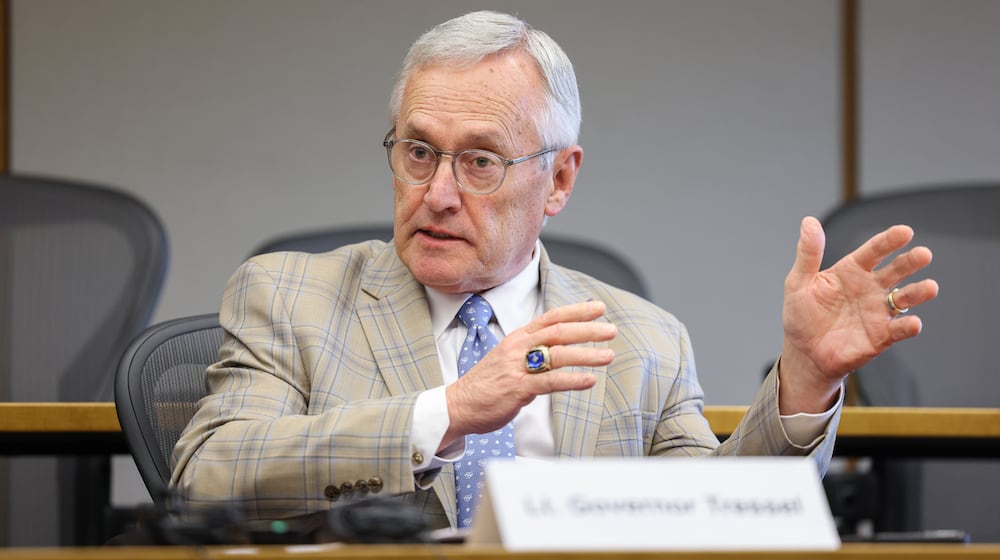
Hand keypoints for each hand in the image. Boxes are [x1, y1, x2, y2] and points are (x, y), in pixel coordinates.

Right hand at [442, 300, 615, 446]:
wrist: (458, 405)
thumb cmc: (486, 385)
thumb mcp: (508, 358)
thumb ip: (531, 351)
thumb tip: (557, 348)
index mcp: (517, 338)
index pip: (550, 317)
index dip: (576, 311)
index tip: (598, 308)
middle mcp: (518, 348)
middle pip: (558, 332)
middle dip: (588, 330)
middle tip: (611, 330)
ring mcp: (517, 367)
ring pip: (558, 354)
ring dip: (587, 354)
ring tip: (609, 355)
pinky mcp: (518, 389)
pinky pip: (550, 381)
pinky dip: (573, 379)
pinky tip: (590, 380)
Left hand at [778, 216, 938, 412]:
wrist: (803, 352)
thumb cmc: (801, 315)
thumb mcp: (799, 281)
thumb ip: (808, 253)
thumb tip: (809, 222)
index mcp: (852, 270)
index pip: (874, 251)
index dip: (889, 241)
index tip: (904, 232)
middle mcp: (870, 288)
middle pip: (896, 270)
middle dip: (911, 262)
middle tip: (923, 254)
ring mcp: (878, 311)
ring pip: (905, 298)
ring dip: (918, 292)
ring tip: (930, 288)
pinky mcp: (881, 336)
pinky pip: (898, 330)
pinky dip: (908, 326)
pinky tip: (913, 323)